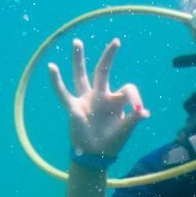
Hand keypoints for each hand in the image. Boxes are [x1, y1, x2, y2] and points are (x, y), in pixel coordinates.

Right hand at [48, 38, 150, 159]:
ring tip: (77, 42)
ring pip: (81, 75)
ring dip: (79, 59)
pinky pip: (63, 92)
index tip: (140, 110)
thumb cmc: (113, 142)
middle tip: (116, 41)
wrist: (96, 155)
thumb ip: (133, 120)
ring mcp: (87, 99)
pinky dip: (56, 81)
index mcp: (116, 100)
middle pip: (103, 71)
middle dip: (109, 56)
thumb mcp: (125, 130)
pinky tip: (51, 67)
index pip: (127, 88)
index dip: (135, 96)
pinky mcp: (74, 107)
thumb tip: (144, 112)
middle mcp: (101, 95)